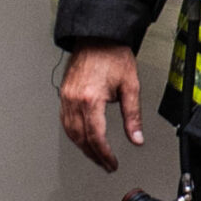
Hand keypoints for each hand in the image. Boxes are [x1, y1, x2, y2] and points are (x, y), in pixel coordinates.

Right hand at [59, 44, 143, 172]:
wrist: (97, 36)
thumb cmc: (113, 55)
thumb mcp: (130, 86)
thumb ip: (133, 116)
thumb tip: (137, 138)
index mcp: (91, 99)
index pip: (96, 137)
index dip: (104, 154)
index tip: (111, 163)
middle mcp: (75, 100)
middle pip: (81, 138)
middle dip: (94, 155)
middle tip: (105, 164)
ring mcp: (66, 97)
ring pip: (70, 132)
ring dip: (83, 147)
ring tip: (95, 155)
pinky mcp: (64, 93)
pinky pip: (65, 120)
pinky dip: (73, 134)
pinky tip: (82, 138)